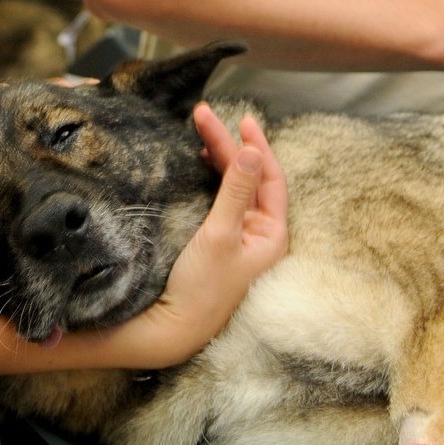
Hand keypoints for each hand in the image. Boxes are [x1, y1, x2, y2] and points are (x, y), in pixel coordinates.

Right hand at [119, 104, 288, 368]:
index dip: (257, 146)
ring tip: (202, 131)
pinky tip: (201, 163)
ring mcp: (239, 240)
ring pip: (234, 187)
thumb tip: (251, 151)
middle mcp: (260, 236)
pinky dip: (212, 178)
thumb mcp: (220, 234)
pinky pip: (221, 200)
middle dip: (229, 146)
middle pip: (249, 178)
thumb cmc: (200, 288)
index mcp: (272, 236)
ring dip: (220, 159)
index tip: (241, 119)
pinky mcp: (218, 244)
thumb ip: (235, 191)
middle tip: (204, 115)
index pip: (271, 178)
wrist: (171, 329)